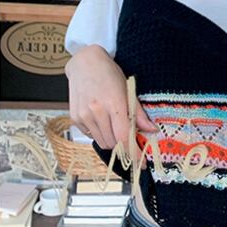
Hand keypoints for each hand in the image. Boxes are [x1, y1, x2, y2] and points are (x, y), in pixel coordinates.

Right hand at [65, 44, 157, 165]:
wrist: (85, 63)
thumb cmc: (109, 74)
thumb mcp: (128, 89)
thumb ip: (138, 113)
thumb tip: (152, 130)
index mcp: (114, 103)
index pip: (124, 137)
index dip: (134, 153)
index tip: (142, 164)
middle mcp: (96, 111)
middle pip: (113, 143)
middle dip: (124, 145)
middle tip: (130, 138)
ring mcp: (83, 115)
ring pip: (102, 142)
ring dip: (112, 140)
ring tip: (115, 124)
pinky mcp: (74, 118)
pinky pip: (91, 135)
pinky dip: (99, 133)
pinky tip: (102, 119)